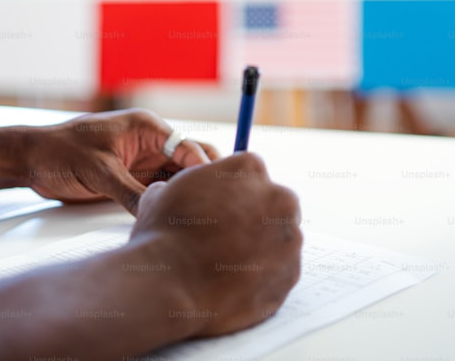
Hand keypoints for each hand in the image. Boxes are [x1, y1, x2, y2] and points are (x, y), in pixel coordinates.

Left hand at [23, 109, 219, 213]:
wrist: (31, 161)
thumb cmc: (59, 152)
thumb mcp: (98, 172)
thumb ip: (130, 192)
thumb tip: (158, 210)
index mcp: (147, 128)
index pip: (189, 147)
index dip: (204, 170)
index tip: (213, 194)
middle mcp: (151, 143)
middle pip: (192, 160)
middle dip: (206, 180)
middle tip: (217, 207)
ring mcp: (144, 163)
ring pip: (180, 178)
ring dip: (189, 193)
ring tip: (204, 218)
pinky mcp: (134, 180)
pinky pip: (161, 191)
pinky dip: (171, 202)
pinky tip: (179, 220)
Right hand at [130, 153, 301, 337]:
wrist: (170, 287)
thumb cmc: (163, 236)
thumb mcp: (163, 194)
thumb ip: (187, 186)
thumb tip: (178, 192)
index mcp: (249, 167)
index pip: (251, 173)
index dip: (234, 192)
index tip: (221, 208)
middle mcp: (279, 197)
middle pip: (275, 203)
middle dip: (257, 217)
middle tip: (228, 237)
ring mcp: (289, 238)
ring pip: (280, 239)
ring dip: (261, 248)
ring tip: (226, 265)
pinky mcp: (291, 274)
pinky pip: (281, 271)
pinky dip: (263, 277)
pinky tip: (235, 283)